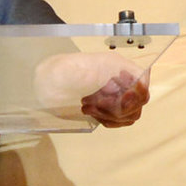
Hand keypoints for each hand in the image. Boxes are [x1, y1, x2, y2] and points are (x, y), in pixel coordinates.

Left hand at [32, 50, 148, 126]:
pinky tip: (91, 113)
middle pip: (138, 101)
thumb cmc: (57, 71)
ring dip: (111, 116)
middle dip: (118, 108)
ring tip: (88, 108)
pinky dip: (109, 121)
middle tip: (96, 106)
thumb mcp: (73, 70)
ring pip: (130, 113)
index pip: (142, 80)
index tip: (120, 101)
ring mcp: (115, 93)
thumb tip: (115, 86)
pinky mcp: (109, 105)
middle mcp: (120, 79)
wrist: (43, 80)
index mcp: (115, 65)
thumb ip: (95, 76)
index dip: (137, 94)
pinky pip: (120, 120)